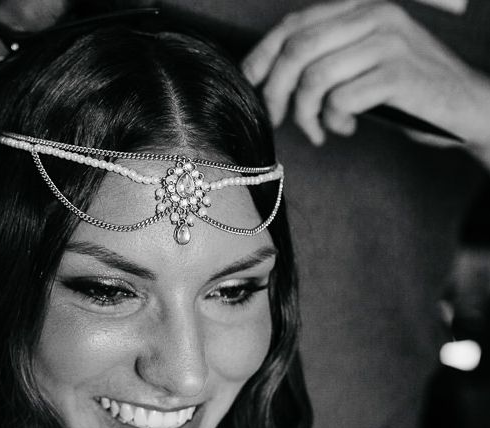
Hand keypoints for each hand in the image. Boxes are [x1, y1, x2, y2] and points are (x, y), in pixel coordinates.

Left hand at [241, 0, 489, 167]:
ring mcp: (388, 42)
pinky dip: (333, 122)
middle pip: (296, 51)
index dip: (261, 56)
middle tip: (277, 118)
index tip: (251, 85)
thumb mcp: (360, 59)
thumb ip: (322, 55)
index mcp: (358, 6)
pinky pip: (340, 101)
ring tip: (319, 129)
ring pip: (314, 78)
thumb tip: (264, 75)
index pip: (292, 24)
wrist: (462, 104)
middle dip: (276, 92)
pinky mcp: (399, 74)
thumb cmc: (402, 87)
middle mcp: (373, 15)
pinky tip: (344, 128)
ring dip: (306, 115)